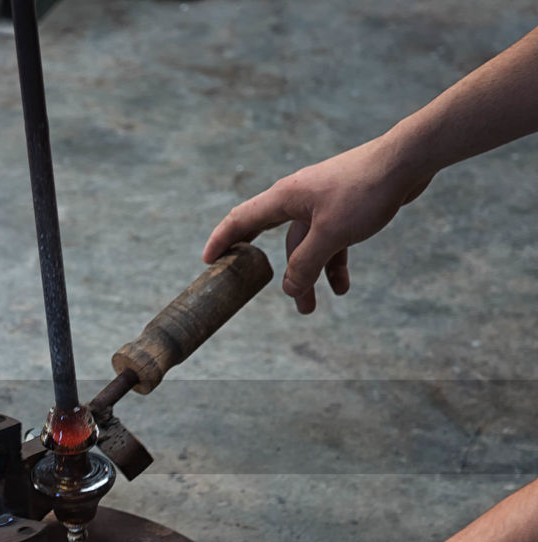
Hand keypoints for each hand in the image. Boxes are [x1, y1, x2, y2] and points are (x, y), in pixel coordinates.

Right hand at [203, 136, 432, 313]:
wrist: (407, 161)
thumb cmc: (364, 191)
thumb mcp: (331, 235)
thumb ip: (306, 264)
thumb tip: (290, 291)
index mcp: (284, 198)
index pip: (240, 220)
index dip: (221, 241)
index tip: (208, 261)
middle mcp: (297, 199)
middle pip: (277, 241)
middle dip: (280, 273)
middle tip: (273, 299)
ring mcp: (321, 203)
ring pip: (308, 245)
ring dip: (311, 275)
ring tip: (314, 306)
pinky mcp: (343, 207)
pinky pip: (330, 241)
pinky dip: (333, 263)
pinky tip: (342, 286)